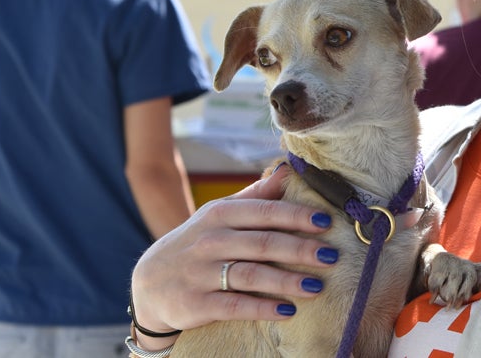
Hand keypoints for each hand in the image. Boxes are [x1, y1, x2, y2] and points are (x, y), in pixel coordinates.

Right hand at [129, 163, 338, 333]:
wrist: (149, 282)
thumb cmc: (198, 242)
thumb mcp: (219, 214)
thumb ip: (255, 195)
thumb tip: (288, 169)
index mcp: (220, 215)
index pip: (264, 212)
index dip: (296, 216)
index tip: (326, 222)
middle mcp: (209, 241)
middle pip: (262, 244)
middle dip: (300, 249)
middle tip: (331, 256)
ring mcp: (200, 273)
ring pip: (251, 275)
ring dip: (286, 281)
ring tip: (317, 286)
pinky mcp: (195, 304)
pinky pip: (234, 306)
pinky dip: (262, 308)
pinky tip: (288, 311)